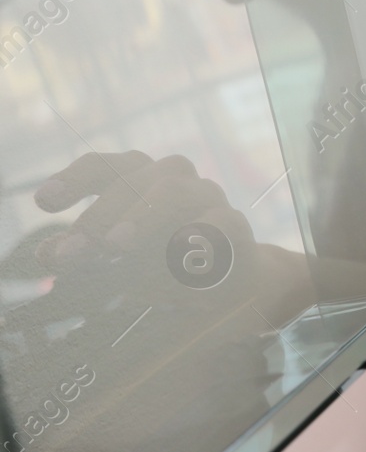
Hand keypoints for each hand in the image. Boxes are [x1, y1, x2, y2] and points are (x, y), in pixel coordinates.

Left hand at [34, 151, 252, 282]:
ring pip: (173, 191)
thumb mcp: (119, 261)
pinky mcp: (234, 225)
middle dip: (99, 214)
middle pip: (134, 176)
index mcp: (140, 180)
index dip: (73, 179)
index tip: (45, 202)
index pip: (104, 167)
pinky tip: (176, 261)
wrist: (229, 284)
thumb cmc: (166, 264)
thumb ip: (86, 253)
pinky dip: (195, 239)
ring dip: (141, 216)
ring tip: (117, 245)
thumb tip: (50, 253)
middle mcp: (174, 179)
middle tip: (74, 251)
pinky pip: (217, 223)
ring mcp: (207, 197)